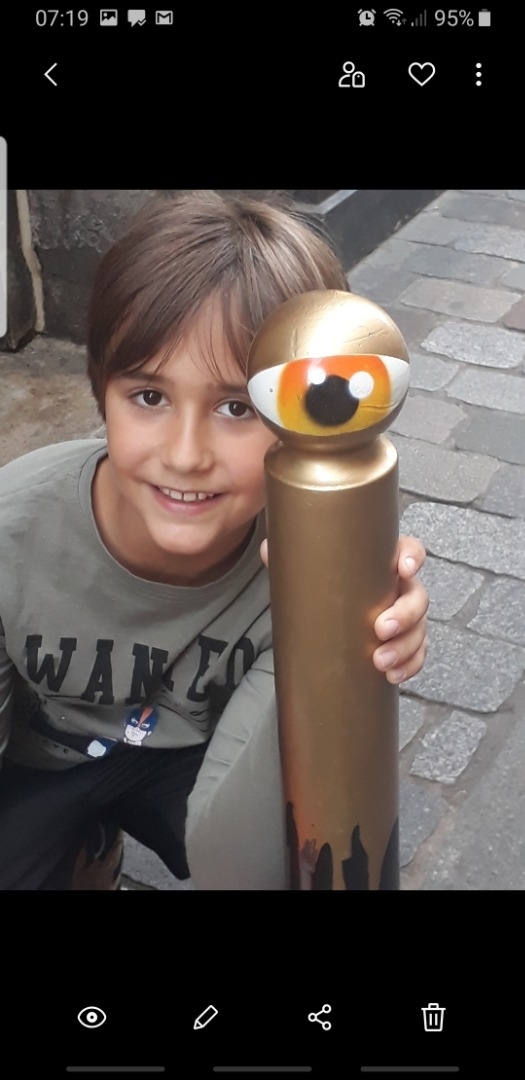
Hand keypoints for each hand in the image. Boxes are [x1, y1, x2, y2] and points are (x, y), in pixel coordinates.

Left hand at [260, 535, 428, 685]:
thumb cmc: (329, 581)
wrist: (332, 607)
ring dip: (405, 647)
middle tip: (379, 629)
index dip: (412, 558)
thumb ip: (293, 556)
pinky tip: (392, 676)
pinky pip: (417, 653)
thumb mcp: (312, 567)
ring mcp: (406, 616)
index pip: (410, 551)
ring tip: (380, 662)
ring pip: (419, 629)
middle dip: (404, 615)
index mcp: (385, 563)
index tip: (402, 568)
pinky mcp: (403, 641)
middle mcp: (401, 588)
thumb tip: (267, 549)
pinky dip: (410, 665)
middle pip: (417, 597)